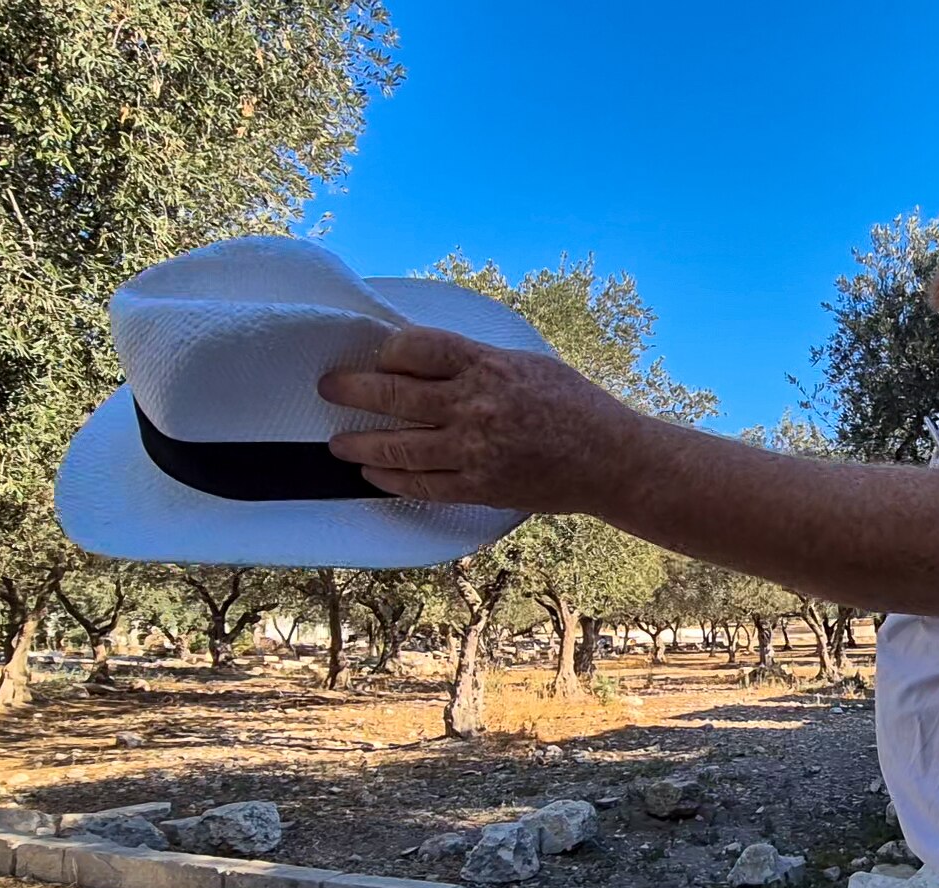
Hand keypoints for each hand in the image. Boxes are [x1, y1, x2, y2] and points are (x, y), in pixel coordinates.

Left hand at [318, 326, 644, 511]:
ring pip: (399, 448)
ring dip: (361, 446)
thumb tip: (425, 359)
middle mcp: (475, 406)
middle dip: (352, 392)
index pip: (417, 348)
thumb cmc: (572, 404)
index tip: (375, 355)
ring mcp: (474, 450)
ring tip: (338, 444)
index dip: (387, 351)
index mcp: (487, 366)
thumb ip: (477, 362)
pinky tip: (374, 476)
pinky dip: (391, 481)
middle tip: (329, 389)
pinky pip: (422, 486)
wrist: (609, 458)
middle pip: (395, 396)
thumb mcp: (525, 364)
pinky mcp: (479, 487)